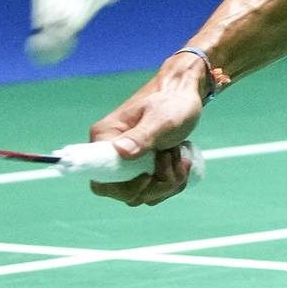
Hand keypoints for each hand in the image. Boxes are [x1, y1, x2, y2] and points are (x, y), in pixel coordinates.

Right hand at [86, 51, 206, 206]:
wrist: (186, 93)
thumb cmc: (172, 102)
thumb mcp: (161, 120)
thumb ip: (142, 136)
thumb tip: (120, 152)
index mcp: (105, 139)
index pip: (100, 181)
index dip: (124, 188)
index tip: (148, 175)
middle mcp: (112, 154)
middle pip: (125, 193)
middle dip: (155, 185)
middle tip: (170, 158)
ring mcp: (128, 162)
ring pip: (144, 194)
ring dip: (167, 181)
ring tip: (178, 155)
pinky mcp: (143, 167)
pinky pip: (155, 189)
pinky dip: (172, 181)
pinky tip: (181, 160)